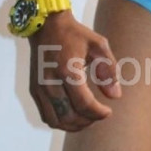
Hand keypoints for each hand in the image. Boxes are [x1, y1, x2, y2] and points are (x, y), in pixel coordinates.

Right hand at [28, 10, 120, 131]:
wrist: (45, 25)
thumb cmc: (74, 34)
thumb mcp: (98, 45)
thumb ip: (109, 70)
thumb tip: (115, 96)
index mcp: (67, 71)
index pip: (84, 104)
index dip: (99, 113)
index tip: (108, 111)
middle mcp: (50, 82)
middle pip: (70, 117)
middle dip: (88, 121)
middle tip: (99, 114)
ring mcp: (39, 88)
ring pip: (56, 121)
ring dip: (74, 125)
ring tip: (87, 117)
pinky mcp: (34, 90)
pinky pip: (47, 116)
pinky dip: (61, 121)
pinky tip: (73, 114)